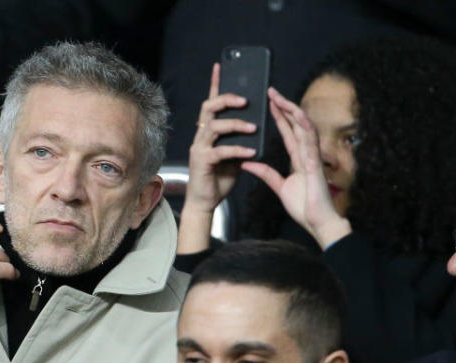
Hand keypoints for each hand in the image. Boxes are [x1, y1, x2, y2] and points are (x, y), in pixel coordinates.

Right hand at [178, 63, 256, 253]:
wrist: (205, 202)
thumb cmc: (219, 178)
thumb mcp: (234, 154)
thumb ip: (240, 139)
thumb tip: (256, 124)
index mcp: (208, 132)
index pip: (211, 102)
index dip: (215, 83)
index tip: (221, 65)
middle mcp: (201, 136)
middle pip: (209, 108)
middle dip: (227, 99)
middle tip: (245, 100)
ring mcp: (199, 148)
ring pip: (214, 126)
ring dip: (236, 123)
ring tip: (254, 126)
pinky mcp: (202, 162)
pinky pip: (221, 150)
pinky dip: (238, 149)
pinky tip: (251, 151)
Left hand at [241, 87, 351, 248]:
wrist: (318, 223)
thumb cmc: (305, 207)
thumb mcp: (280, 187)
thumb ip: (266, 174)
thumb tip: (248, 163)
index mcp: (298, 159)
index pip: (288, 132)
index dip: (279, 116)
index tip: (269, 102)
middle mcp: (307, 154)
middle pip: (295, 124)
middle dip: (284, 106)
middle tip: (271, 91)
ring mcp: (313, 157)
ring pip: (304, 127)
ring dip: (292, 111)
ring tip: (279, 97)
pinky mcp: (316, 164)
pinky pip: (310, 142)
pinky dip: (304, 126)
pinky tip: (297, 114)